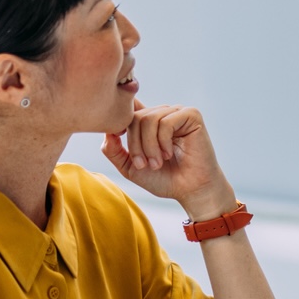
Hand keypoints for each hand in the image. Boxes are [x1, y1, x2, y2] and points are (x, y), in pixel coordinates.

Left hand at [102, 102, 236, 218]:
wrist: (190, 189)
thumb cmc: (164, 179)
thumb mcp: (130, 167)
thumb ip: (114, 150)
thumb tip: (107, 133)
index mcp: (149, 121)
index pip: (130, 108)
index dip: (120, 120)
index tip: (118, 138)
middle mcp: (163, 113)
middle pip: (136, 117)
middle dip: (135, 145)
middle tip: (145, 165)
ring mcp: (177, 112)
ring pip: (149, 119)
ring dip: (149, 146)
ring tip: (157, 162)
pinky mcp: (192, 115)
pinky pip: (166, 122)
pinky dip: (163, 142)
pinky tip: (170, 153)